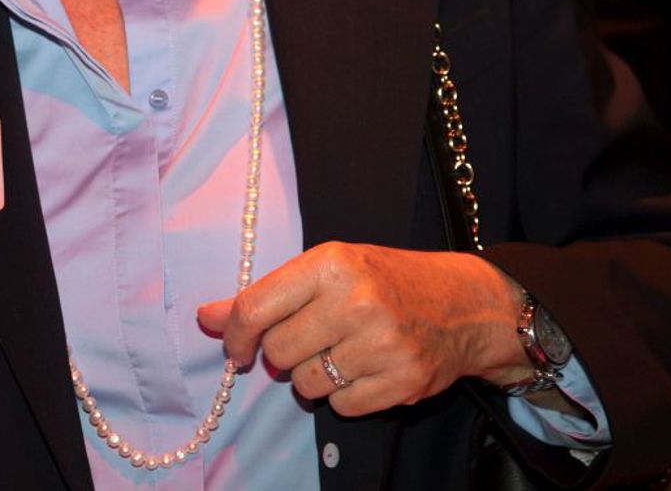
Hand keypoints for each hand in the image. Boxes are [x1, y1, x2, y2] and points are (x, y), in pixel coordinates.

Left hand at [195, 243, 529, 416]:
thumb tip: (205, 317)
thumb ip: (266, 294)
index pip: (255, 308)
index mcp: (331, 263)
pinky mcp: (403, 381)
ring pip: (306, 384)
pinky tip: (365, 369)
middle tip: (307, 340)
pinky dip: (345, 395)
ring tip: (341, 352)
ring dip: (314, 376)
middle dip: (282, 354)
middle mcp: (356, 301)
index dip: (234, 334)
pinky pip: (341, 406)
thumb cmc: (385, 281)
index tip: (236, 346)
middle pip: (278, 352)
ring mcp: (382, 344)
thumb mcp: (327, 269)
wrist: (465, 303)